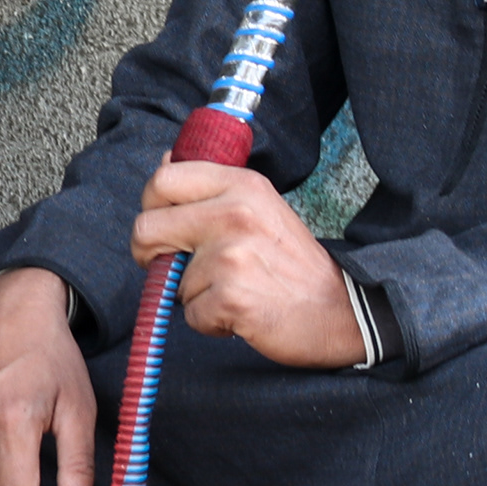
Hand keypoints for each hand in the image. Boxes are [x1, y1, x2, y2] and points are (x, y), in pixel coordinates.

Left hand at [131, 156, 363, 367]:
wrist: (340, 310)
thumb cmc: (292, 264)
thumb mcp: (260, 207)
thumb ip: (213, 189)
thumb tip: (166, 164)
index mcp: (241, 185)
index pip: (163, 180)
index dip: (151, 207)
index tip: (162, 228)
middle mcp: (235, 214)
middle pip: (146, 228)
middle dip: (150, 254)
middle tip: (173, 267)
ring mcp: (232, 256)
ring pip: (171, 279)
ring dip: (194, 294)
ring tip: (232, 291)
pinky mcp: (231, 297)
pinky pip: (190, 313)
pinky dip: (209, 322)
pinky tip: (238, 313)